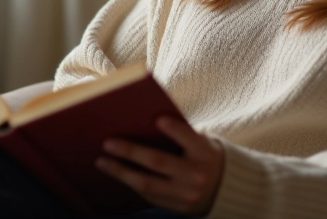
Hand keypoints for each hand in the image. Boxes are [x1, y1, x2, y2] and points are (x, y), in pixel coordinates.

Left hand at [96, 116, 224, 214]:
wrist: (225, 189)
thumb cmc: (205, 156)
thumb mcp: (203, 142)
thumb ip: (183, 135)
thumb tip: (146, 124)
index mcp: (205, 153)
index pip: (190, 139)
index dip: (174, 130)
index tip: (157, 119)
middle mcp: (196, 175)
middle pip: (158, 162)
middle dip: (130, 152)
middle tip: (108, 143)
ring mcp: (186, 195)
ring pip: (147, 184)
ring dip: (121, 172)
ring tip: (102, 161)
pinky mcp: (177, 207)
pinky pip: (149, 196)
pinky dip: (131, 183)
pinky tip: (117, 173)